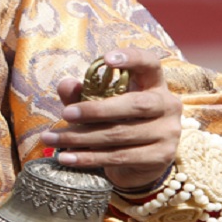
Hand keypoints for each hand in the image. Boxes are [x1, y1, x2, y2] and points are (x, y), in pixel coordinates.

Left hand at [41, 49, 181, 189]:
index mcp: (154, 84)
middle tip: (66, 114)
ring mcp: (168, 132)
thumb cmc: (117, 122)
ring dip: (82, 138)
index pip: (150, 63)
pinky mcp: (160, 157)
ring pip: (121, 134)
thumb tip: (66, 84)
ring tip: (52, 139)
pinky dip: (89, 158)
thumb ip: (82, 93)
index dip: (132, 58)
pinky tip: (66, 158)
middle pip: (135, 104)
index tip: (106, 59)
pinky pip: (120, 156)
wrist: (139, 163)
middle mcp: (168, 105)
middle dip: (96, 110)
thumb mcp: (99, 104)